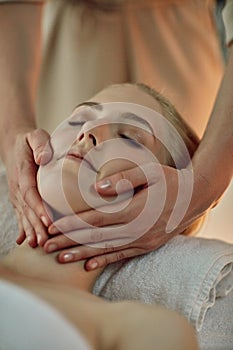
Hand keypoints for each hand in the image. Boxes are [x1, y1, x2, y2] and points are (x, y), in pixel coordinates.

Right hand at [5, 128, 52, 246]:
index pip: (30, 192)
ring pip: (24, 214)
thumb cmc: (30, 141)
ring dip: (30, 230)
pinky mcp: (19, 199)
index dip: (38, 207)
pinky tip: (25, 241)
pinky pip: (21, 215)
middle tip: (45, 239)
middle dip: (36, 225)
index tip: (46, 219)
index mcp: (23, 172)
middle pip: (27, 208)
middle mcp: (17, 187)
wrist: (15, 145)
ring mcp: (17, 195)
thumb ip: (40, 144)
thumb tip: (43, 158)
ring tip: (37, 244)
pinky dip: (23, 228)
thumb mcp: (36, 136)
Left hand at [44, 162, 203, 269]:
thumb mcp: (151, 172)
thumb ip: (124, 177)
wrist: (194, 198)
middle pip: (96, 237)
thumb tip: (97, 188)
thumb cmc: (170, 181)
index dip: (73, 224)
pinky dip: (104, 261)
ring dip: (82, 255)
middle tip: (47, 247)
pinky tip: (89, 266)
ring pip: (106, 250)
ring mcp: (142, 240)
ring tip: (61, 259)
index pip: (96, 219)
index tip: (53, 227)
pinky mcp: (147, 246)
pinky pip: (122, 256)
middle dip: (70, 242)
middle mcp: (137, 229)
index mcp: (135, 209)